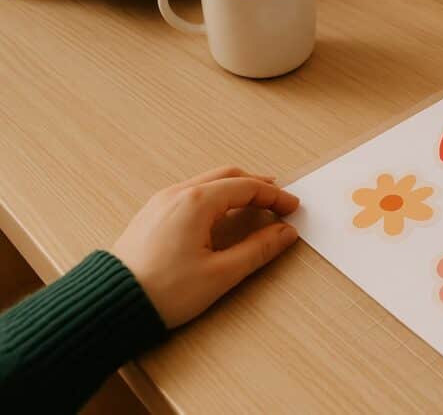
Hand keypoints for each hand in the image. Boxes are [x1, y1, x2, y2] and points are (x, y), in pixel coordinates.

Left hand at [112, 166, 300, 327]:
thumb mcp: (221, 273)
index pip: (246, 187)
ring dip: (234, 189)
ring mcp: (161, 202)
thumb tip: (284, 234)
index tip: (292, 207)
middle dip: (256, 185)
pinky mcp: (151, 215)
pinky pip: (189, 193)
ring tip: (253, 204)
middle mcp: (177, 194)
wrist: (111, 305)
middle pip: (227, 176)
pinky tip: (220, 215)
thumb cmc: (163, 291)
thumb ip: (258, 249)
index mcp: (196, 202)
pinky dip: (214, 196)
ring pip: (207, 182)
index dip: (274, 196)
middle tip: (278, 199)